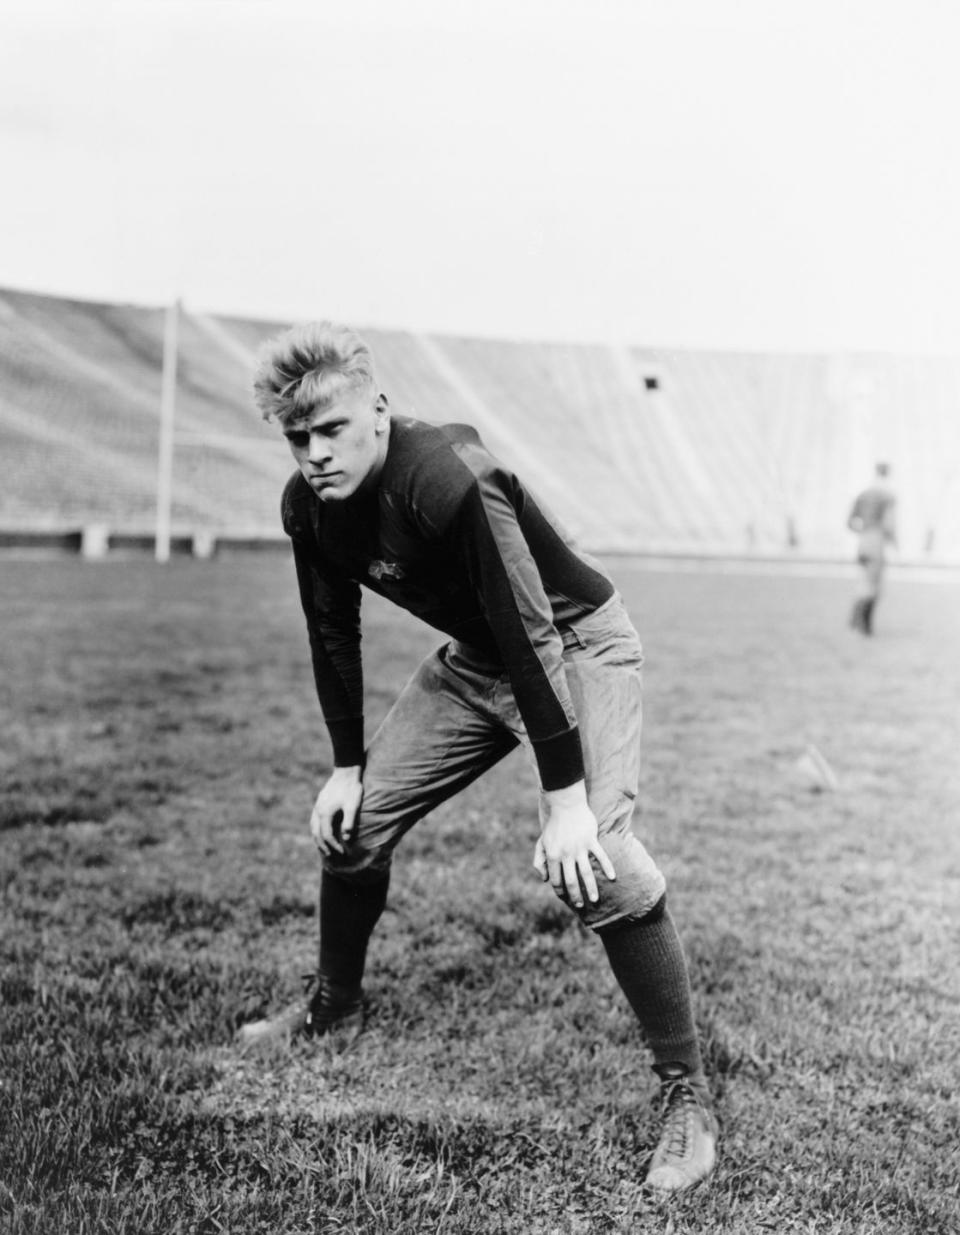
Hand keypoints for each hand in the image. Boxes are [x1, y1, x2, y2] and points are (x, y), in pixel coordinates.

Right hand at [310, 766, 363, 855]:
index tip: (342, 852)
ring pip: (313, 827)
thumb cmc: (351, 788)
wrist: (346, 771)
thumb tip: (346, 838)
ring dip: (318, 839)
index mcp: (325, 813)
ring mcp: (317, 806)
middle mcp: (318, 811)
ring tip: (324, 847)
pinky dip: (317, 829)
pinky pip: (314, 820)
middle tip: (330, 855)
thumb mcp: (353, 805)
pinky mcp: (320, 802)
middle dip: (323, 846)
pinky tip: (322, 831)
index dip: (334, 845)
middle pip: (317, 833)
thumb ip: (349, 822)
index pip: (327, 835)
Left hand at [532, 781, 615, 908]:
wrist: (564, 803)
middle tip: (581, 905)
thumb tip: (545, 879)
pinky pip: (601, 856)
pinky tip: (612, 877)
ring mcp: (579, 847)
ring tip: (594, 900)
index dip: (560, 891)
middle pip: (572, 881)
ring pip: (586, 873)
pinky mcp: (591, 840)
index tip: (566, 898)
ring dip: (591, 888)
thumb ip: (539, 861)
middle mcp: (566, 854)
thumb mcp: (541, 842)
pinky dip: (607, 867)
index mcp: (552, 855)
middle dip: (576, 895)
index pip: (556, 880)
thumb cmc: (553, 825)